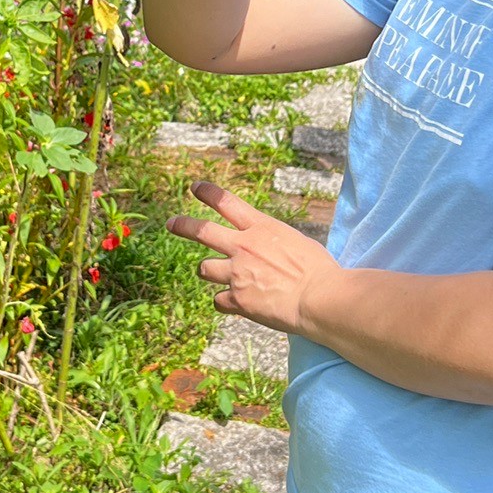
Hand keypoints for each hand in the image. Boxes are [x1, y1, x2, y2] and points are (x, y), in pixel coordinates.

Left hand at [168, 178, 339, 332]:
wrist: (320, 298)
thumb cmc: (319, 271)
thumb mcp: (297, 242)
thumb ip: (275, 242)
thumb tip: (269, 250)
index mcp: (262, 228)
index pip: (227, 202)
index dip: (208, 193)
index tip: (196, 188)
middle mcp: (243, 246)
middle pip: (202, 231)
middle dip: (183, 225)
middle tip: (172, 223)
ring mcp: (237, 273)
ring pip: (204, 268)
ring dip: (209, 271)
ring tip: (220, 276)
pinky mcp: (237, 300)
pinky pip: (218, 300)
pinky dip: (225, 302)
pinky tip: (237, 304)